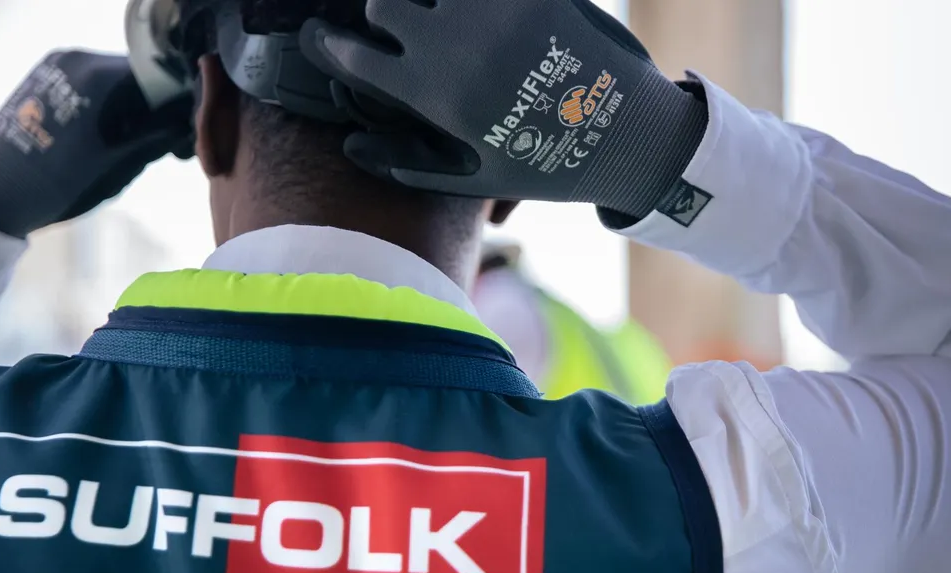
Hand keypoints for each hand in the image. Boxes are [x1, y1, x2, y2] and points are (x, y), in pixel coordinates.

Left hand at [0, 50, 193, 238]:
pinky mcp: (47, 77)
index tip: (190, 132)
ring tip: (145, 145)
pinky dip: (111, 105)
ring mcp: (59, 65)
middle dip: (158, 108)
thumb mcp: (119, 163)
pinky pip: (93, 83)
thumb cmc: (58, 183)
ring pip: (117, 80)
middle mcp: (78, 60)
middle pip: (138, 76)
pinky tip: (117, 136)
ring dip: (136, 108)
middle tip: (172, 145)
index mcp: (98, 77)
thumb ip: (157, 137)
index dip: (180, 104)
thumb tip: (189, 125)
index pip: (160, 77)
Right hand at [300, 0, 708, 218]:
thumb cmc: (548, 163)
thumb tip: (351, 146)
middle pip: (384, 1)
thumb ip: (406, 165)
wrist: (630, 137)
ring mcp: (494, 12)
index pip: (350, 53)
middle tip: (394, 21)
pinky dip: (484, 4)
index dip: (325, 43)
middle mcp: (456, 46)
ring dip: (429, 2)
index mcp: (434, 94)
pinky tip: (481, 14)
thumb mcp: (474, 177)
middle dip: (384, 10)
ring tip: (441, 19)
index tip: (320, 38)